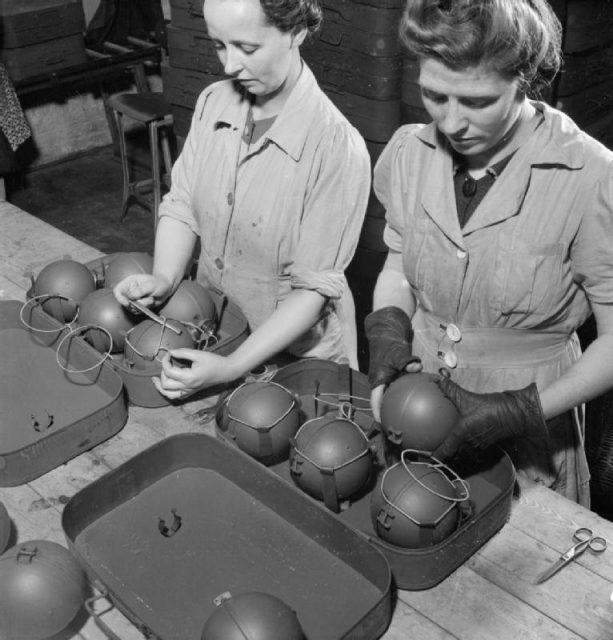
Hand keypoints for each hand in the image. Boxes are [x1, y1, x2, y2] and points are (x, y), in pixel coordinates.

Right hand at [113, 273, 172, 307]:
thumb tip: (130, 297)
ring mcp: (133, 299)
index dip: (120, 298)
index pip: (117, 291)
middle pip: (123, 302)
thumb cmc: (159, 283)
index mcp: (129, 282)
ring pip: (131, 308)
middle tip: (147, 300)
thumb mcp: (150, 285)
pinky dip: (144, 309)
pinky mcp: (137, 305)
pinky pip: (137, 311)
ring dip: (142, 306)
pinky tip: (151, 303)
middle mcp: (129, 291)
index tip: (128, 302)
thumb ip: (140, 290)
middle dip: (135, 304)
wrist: (166, 288)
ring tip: (151, 300)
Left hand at [152, 349, 241, 399]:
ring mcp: (189, 391)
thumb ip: (182, 353)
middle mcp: (187, 387)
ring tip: (156, 379)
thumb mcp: (198, 354)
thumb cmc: (214, 362)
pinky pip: (176, 396)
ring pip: (168, 394)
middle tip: (167, 363)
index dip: (165, 360)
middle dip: (162, 373)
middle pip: (165, 384)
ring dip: (161, 387)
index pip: (168, 371)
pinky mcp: (192, 392)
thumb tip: (170, 352)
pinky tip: (167, 385)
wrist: (226, 371)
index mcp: (188, 377)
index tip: (169, 353)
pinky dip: (168, 392)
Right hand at [365, 306, 421, 420]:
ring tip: (412, 424)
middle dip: (390, 418)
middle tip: (399, 430)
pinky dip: (411, 399)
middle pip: (385, 405)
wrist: (389, 336)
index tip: (385, 425)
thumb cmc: (390, 345)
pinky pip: (403, 393)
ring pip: (394, 401)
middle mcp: (382, 384)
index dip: (379, 414)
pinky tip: (426, 405)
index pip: (376, 401)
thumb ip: (407, 362)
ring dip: (400, 411)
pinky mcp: (397, 381)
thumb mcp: (398, 353)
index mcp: (378, 381)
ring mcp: (389, 383)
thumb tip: (417, 367)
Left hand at [432, 376, 547, 459]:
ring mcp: (479, 446)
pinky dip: (468, 448)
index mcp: (461, 435)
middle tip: (433, 452)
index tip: (425, 458)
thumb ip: (450, 390)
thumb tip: (436, 380)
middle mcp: (469, 445)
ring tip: (447, 448)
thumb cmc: (490, 408)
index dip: (434, 457)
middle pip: (453, 456)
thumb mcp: (468, 398)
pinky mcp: (488, 444)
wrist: (516, 414)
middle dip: (444, 457)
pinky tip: (466, 438)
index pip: (444, 451)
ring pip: (464, 454)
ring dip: (456, 454)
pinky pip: (474, 450)